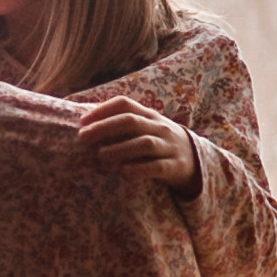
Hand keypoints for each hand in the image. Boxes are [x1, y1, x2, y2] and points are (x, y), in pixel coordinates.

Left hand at [73, 100, 201, 195]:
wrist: (194, 160)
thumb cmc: (158, 143)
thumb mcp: (144, 128)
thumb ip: (121, 123)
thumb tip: (83, 120)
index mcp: (148, 115)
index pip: (125, 104)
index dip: (102, 110)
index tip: (82, 121)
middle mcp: (159, 127)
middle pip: (131, 121)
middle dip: (105, 128)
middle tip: (83, 137)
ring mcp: (168, 146)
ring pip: (144, 144)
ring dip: (120, 149)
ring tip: (100, 156)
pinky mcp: (174, 167)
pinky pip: (157, 167)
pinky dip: (139, 169)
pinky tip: (124, 172)